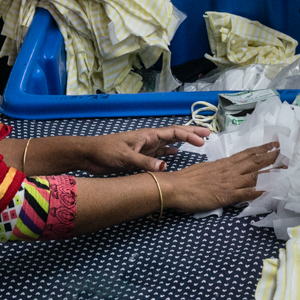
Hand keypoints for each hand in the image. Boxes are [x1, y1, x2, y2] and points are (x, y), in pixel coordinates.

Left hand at [82, 125, 211, 173]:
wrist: (90, 155)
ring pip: (169, 144)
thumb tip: (166, 167)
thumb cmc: (106, 152)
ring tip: (197, 143)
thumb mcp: (126, 157)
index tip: (203, 141)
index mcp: (148, 135)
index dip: (190, 136)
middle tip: (208, 134)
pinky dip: (169, 154)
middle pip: (175, 135)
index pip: (174, 132)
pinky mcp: (140, 156)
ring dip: (183, 143)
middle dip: (192, 134)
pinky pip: (160, 154)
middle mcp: (150, 140)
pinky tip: (175, 156)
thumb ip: (145, 163)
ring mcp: (146, 148)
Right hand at [162, 142, 279, 210]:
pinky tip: (271, 190)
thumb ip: (219, 168)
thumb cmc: (187, 178)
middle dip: (273, 156)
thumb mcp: (206, 168)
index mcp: (225, 163)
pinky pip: (247, 193)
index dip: (262, 148)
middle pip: (256, 161)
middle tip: (288, 151)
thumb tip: (226, 168)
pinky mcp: (227, 196)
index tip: (275, 143)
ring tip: (286, 168)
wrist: (176, 187)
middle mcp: (230, 170)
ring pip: (256, 175)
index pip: (248, 153)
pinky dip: (261, 191)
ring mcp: (230, 182)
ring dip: (272, 172)